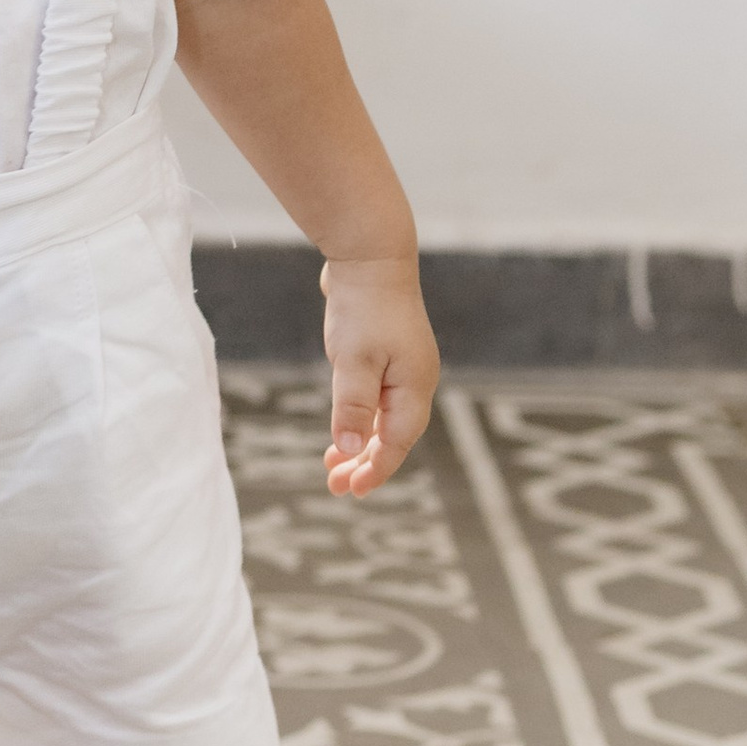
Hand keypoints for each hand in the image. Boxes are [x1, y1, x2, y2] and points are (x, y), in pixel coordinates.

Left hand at [320, 256, 438, 496]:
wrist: (369, 255)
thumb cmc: (363, 307)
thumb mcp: (354, 361)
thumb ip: (352, 407)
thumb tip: (349, 450)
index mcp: (415, 387)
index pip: (397, 442)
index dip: (375, 469)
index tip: (350, 490)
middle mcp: (414, 381)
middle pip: (393, 436)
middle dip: (365, 464)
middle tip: (334, 488)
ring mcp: (402, 368)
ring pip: (383, 420)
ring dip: (359, 444)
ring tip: (332, 468)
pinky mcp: (386, 356)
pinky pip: (375, 401)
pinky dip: (360, 419)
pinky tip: (344, 430)